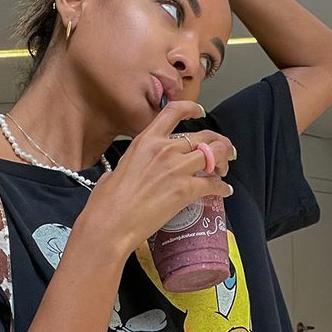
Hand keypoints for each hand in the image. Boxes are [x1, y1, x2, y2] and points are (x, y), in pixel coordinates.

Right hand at [81, 97, 234, 258]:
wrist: (110, 223)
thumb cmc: (107, 203)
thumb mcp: (115, 171)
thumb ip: (128, 166)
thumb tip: (124, 172)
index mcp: (145, 141)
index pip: (174, 112)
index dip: (192, 109)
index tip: (200, 112)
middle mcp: (164, 149)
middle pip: (203, 136)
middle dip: (219, 143)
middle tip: (224, 151)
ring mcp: (176, 168)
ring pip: (215, 155)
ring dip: (224, 161)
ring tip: (224, 170)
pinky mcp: (185, 190)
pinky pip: (214, 184)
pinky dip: (222, 188)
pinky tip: (224, 191)